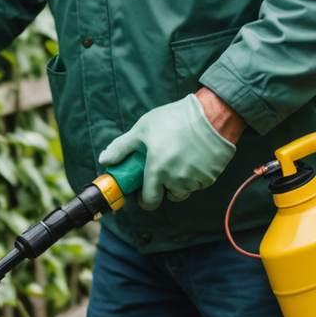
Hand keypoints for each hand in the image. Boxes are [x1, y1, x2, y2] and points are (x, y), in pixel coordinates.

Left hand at [98, 92, 237, 210]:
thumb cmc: (174, 120)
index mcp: (157, 170)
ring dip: (180, 181)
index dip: (145, 199)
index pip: (150, 201)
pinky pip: (199, 183)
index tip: (144, 191)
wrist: (210, 115)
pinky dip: (195, 175)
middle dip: (164, 187)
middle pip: (168, 196)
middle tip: (163, 169)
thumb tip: (104, 160)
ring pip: (184, 190)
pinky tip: (194, 158)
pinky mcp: (211, 176)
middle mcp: (176, 180)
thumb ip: (121, 147)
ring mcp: (195, 180)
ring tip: (179, 159)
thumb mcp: (142, 129)